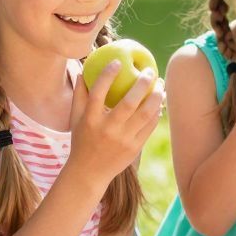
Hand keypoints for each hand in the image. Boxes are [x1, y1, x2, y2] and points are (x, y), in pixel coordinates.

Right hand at [66, 60, 164, 183]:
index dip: (108, 75)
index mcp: (90, 120)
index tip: (118, 62)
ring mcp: (123, 140)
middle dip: (141, 84)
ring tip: (160, 84)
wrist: (89, 172)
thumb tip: (84, 70)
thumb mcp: (75, 118)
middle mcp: (107, 130)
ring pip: (145, 114)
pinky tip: (159, 101)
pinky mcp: (135, 148)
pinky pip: (150, 126)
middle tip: (149, 71)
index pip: (98, 93)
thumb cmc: (82, 140)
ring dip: (156, 96)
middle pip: (128, 103)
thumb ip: (79, 94)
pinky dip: (156, 112)